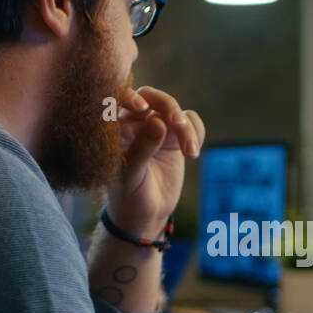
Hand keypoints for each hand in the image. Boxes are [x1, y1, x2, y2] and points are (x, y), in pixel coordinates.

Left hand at [107, 85, 204, 238]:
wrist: (146, 216)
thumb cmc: (129, 196)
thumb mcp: (132, 175)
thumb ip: (142, 148)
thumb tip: (158, 121)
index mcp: (116, 128)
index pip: (121, 99)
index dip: (132, 97)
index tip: (143, 109)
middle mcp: (136, 123)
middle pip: (153, 98)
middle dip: (168, 107)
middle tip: (178, 124)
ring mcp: (157, 128)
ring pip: (175, 111)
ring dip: (186, 128)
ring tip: (190, 153)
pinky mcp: (175, 137)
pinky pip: (191, 122)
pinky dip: (196, 132)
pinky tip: (192, 153)